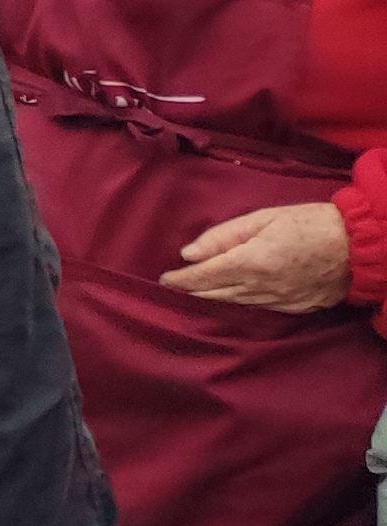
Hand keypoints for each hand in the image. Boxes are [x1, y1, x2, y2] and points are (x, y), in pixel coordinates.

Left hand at [161, 202, 354, 312]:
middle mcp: (261, 287)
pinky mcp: (292, 308)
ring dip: (211, 298)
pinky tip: (228, 296)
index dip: (181, 279)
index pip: (204, 276)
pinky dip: (237, 302)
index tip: (164, 279)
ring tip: (193, 292)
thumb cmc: (313, 224)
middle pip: (214, 293)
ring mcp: (278, 301)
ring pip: (233, 303)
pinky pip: (255, 307)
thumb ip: (224, 235)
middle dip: (191, 290)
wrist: (360, 247)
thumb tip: (190, 253)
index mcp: (251, 262)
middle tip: (172, 286)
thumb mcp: (265, 218)